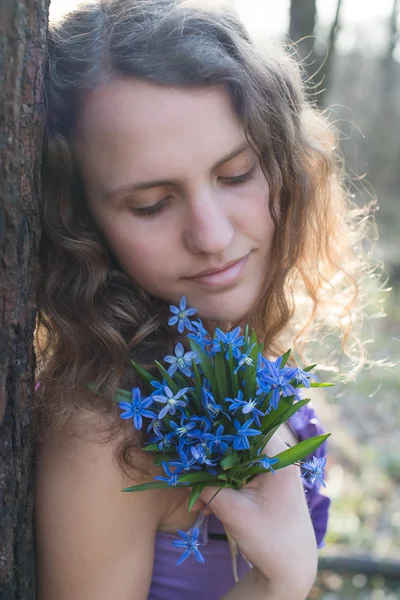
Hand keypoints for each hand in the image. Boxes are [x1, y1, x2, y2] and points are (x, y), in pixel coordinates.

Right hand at [199, 434, 317, 598]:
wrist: (290, 569)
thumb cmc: (269, 541)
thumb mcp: (233, 511)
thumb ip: (208, 487)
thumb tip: (183, 469)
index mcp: (280, 459)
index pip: (249, 427)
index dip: (222, 427)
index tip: (198, 437)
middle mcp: (280, 458)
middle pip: (239, 443)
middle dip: (213, 458)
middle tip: (190, 472)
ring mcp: (274, 469)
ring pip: (237, 459)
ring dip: (215, 476)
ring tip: (198, 499)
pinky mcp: (267, 481)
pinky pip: (240, 473)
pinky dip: (224, 485)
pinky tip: (207, 504)